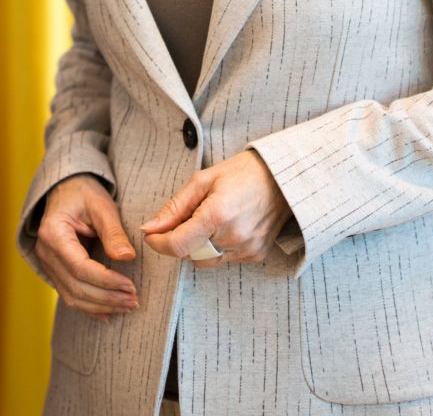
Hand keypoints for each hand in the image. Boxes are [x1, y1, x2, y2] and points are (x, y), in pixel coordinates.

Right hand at [33, 174, 137, 318]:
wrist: (67, 190)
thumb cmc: (84, 194)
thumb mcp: (102, 206)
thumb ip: (114, 232)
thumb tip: (127, 258)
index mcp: (53, 233)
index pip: (79, 267)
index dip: (106, 281)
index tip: (130, 286)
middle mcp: (45, 252)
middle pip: (75, 287)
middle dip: (107, 298)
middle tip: (134, 300)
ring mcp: (48, 264)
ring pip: (72, 297)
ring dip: (101, 306)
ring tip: (127, 306)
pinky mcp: (55, 271)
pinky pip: (70, 295)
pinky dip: (90, 307)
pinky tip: (108, 314)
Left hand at [141, 150, 289, 266]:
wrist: (283, 178)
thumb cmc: (241, 173)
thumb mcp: (203, 180)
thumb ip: (174, 208)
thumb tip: (149, 228)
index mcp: (217, 215)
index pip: (177, 245)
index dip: (158, 243)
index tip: (151, 234)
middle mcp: (233, 237)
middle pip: (189, 254)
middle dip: (181, 240)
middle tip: (189, 216)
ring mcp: (247, 249)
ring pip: (206, 260)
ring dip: (199, 246)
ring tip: (211, 219)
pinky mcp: (256, 255)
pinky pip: (225, 259)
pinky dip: (218, 247)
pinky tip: (229, 226)